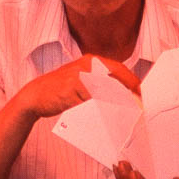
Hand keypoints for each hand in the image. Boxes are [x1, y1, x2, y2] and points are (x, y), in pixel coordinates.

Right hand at [15, 55, 138, 119]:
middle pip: (116, 80)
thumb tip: (124, 94)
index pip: (119, 69)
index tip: (142, 95)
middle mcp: (87, 65)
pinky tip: (106, 117)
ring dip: (117, 104)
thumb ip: (100, 83)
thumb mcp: (82, 81)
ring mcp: (80, 76)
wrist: (36, 95)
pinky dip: (102, 109)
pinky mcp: (73, 90)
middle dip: (128, 94)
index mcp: (91, 61)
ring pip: (106, 92)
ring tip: (125, 115)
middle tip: (138, 107)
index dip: (133, 82)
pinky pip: (93, 101)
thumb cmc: (62, 89)